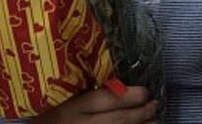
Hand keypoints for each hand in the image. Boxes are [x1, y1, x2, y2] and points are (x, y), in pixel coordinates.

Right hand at [32, 86, 156, 123]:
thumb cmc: (47, 112)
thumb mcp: (62, 98)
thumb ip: (82, 91)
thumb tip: (115, 82)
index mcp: (71, 107)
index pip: (105, 100)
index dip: (129, 96)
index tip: (144, 91)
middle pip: (117, 121)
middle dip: (141, 114)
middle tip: (155, 105)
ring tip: (154, 120)